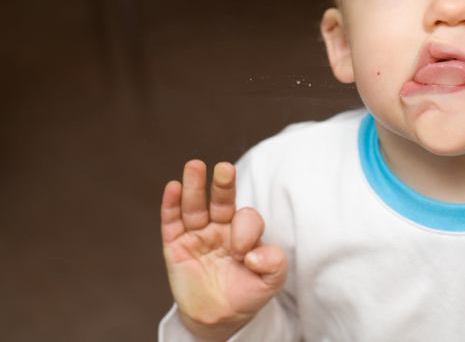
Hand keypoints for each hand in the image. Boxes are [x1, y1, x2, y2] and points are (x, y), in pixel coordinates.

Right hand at [161, 160, 287, 339]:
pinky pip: (172, 222)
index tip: (246, 255)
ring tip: (195, 165)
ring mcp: (197, 235)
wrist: (219, 318)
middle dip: (223, 185)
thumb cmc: (247, 293)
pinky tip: (173, 187)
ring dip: (194, 186)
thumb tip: (254, 253)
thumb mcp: (271, 281)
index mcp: (244, 231)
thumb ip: (274, 263)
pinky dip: (171, 205)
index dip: (246, 231)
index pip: (246, 219)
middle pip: (222, 201)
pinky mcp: (175, 246)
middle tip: (225, 169)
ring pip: (195, 207)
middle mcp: (221, 227)